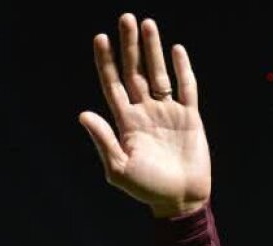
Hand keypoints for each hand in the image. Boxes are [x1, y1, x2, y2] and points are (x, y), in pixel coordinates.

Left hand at [79, 14, 210, 217]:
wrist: (180, 199)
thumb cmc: (147, 189)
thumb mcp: (119, 169)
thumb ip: (103, 140)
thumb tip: (83, 114)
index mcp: (126, 123)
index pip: (112, 85)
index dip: (106, 63)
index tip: (100, 39)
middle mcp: (144, 112)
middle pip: (134, 72)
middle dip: (129, 46)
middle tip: (125, 18)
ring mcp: (167, 112)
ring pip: (159, 73)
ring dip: (153, 49)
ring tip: (147, 23)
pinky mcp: (190, 116)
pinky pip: (186, 87)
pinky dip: (182, 68)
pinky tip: (175, 49)